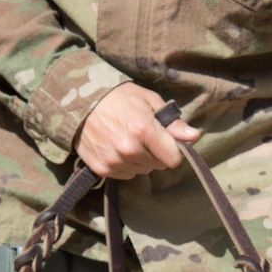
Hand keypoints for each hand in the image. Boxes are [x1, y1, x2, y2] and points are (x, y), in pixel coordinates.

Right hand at [74, 83, 199, 178]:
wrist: (78, 101)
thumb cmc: (118, 97)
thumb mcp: (149, 101)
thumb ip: (172, 122)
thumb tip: (194, 136)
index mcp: (144, 130)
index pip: (173, 159)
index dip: (173, 150)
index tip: (166, 141)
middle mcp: (129, 149)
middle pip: (158, 166)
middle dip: (156, 153)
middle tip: (143, 137)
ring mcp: (114, 161)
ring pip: (142, 171)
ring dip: (140, 160)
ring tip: (128, 140)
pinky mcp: (102, 169)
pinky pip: (125, 174)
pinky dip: (125, 164)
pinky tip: (116, 148)